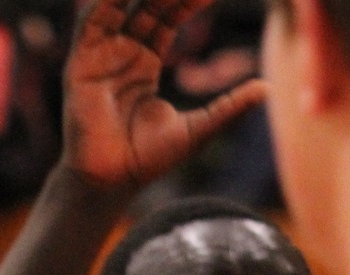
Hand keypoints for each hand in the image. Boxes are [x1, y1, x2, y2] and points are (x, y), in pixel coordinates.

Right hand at [62, 0, 267, 189]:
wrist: (111, 182)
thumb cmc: (148, 161)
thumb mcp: (198, 129)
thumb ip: (229, 108)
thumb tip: (268, 89)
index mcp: (144, 62)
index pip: (167, 16)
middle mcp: (122, 53)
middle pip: (146, 4)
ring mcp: (100, 55)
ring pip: (119, 4)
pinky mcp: (81, 62)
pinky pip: (92, 19)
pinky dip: (108, 0)